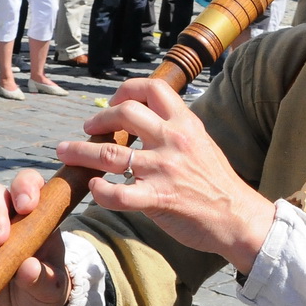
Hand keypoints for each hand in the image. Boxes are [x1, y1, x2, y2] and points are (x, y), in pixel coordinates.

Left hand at [56, 79, 276, 272]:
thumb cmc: (218, 183)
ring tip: (66, 152)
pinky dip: (100, 190)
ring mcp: (165, 169)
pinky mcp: (159, 199)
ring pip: (111, 153)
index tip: (114, 101)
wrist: (239, 217)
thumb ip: (175, 130)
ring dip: (81, 151)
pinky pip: (119, 193)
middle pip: (126, 113)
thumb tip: (147, 121)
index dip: (126, 90)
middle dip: (99, 119)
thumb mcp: (202, 143)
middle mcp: (174, 140)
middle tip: (88, 129)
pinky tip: (95, 188)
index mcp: (186, 123)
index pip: (152, 88)